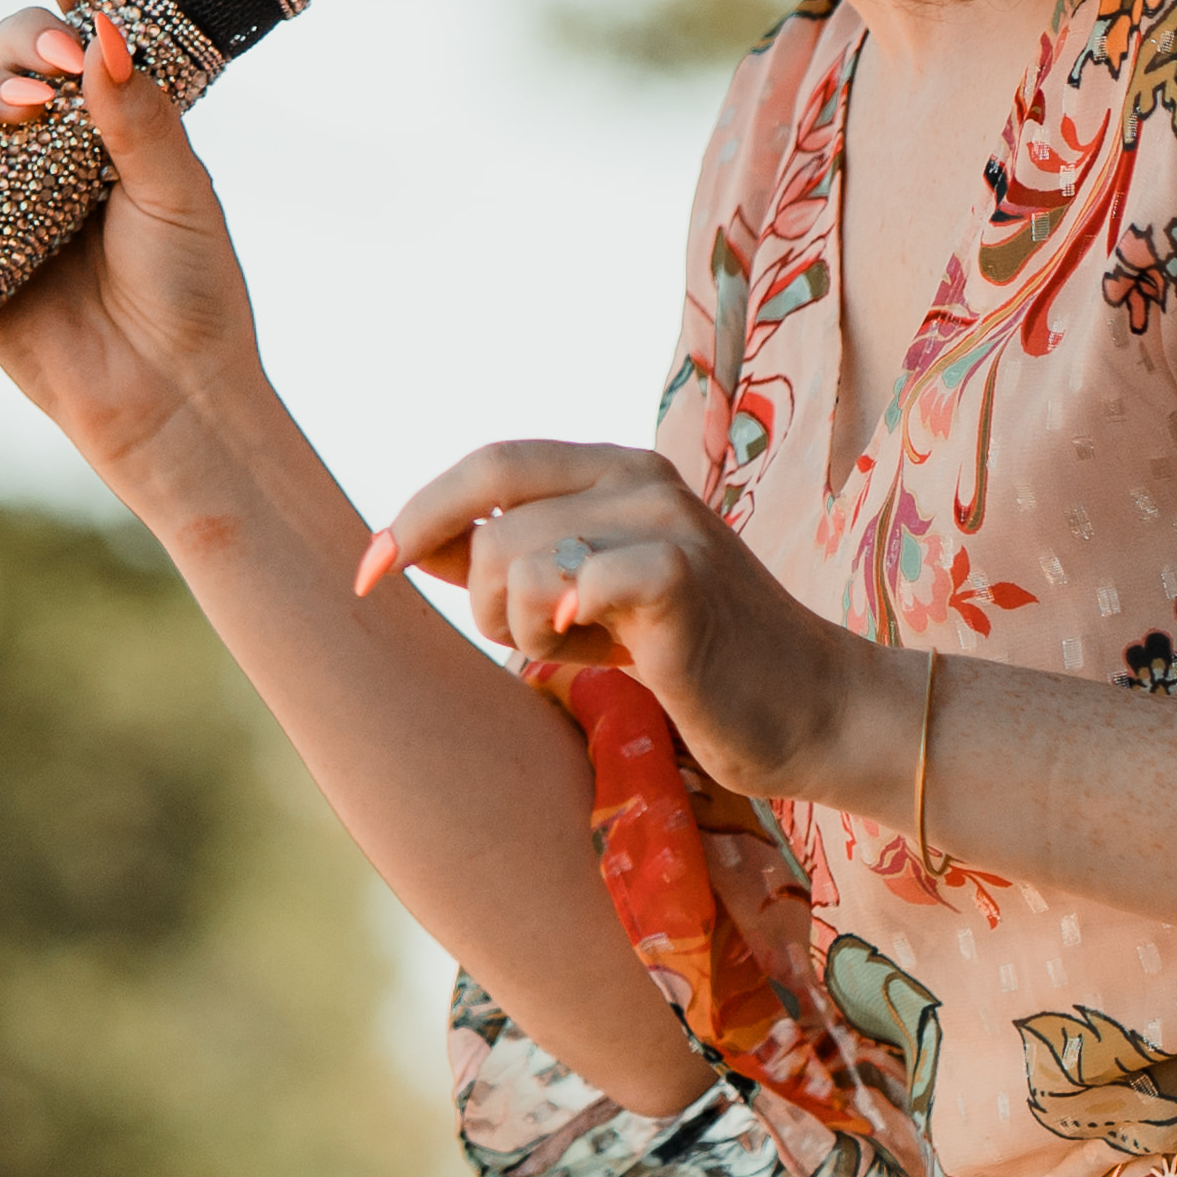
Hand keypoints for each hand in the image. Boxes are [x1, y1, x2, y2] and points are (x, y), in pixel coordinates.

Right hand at [0, 0, 267, 485]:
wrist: (166, 396)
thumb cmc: (189, 293)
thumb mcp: (179, 193)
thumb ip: (141, 115)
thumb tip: (104, 32)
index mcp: (117, 117)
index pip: (83, 29)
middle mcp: (54, 144)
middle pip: (9, 53)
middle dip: (22, 39)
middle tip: (58, 66)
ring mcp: (2, 188)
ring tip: (17, 112)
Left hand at [361, 439, 885, 814]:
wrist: (809, 711)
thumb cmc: (692, 661)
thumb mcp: (590, 600)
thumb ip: (513, 562)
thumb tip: (411, 543)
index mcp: (616, 468)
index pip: (487, 465)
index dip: (416, 516)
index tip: (366, 576)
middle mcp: (640, 477)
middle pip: (491, 529)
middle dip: (487, 606)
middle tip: (544, 647)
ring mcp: (667, 521)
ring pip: (518, 562)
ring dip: (528, 631)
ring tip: (592, 653)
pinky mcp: (683, 578)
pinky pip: (573, 586)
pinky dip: (563, 625)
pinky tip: (603, 648)